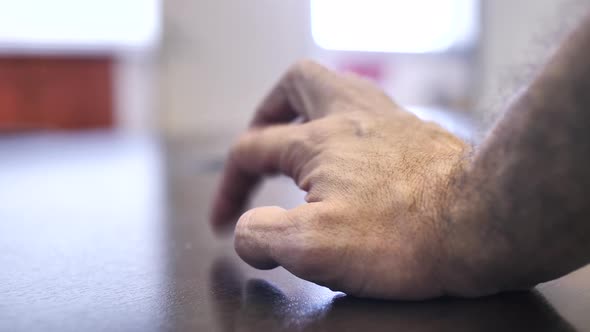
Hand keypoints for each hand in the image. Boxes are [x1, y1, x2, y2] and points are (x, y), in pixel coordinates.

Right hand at [211, 60, 470, 298]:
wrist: (486, 222)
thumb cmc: (405, 235)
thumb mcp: (314, 247)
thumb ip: (263, 235)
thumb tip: (248, 233)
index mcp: (317, 141)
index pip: (252, 151)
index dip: (229, 187)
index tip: (224, 222)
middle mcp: (352, 118)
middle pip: (297, 83)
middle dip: (268, 111)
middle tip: (262, 140)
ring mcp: (390, 121)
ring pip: (339, 88)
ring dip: (311, 109)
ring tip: (303, 139)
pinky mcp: (419, 134)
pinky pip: (374, 113)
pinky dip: (351, 128)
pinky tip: (356, 157)